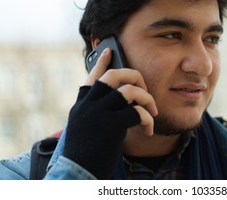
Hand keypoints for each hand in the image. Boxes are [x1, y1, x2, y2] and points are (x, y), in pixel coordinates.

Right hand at [63, 48, 156, 178]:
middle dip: (134, 76)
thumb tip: (119, 101)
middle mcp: (87, 106)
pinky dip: (147, 119)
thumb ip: (96, 113)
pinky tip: (149, 130)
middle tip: (144, 88)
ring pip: (127, 91)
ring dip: (146, 98)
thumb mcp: (85, 129)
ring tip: (151, 112)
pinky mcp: (109, 127)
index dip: (100, 62)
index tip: (109, 50)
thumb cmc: (84, 155)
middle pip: (112, 76)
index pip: (91, 78)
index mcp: (81, 106)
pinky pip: (136, 112)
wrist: (76, 175)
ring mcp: (97, 114)